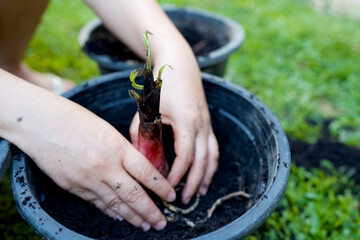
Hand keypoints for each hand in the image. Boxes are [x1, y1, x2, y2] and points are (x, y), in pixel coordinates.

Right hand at [0, 81, 174, 230]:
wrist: (40, 123)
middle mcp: (105, 167)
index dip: (161, 187)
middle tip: (162, 222)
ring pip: (116, 204)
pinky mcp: (73, 187)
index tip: (171, 197)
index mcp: (117, 148)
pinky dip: (110, 211)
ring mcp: (88, 180)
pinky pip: (96, 203)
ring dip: (132, 217)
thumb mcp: (106, 131)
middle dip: (151, 211)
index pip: (146, 173)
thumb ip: (121, 151)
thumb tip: (134, 170)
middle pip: (134, 195)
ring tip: (145, 225)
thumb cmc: (75, 119)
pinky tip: (119, 217)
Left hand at [130, 41, 218, 203]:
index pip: (185, 155)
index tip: (166, 188)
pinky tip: (206, 175)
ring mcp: (207, 124)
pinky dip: (211, 165)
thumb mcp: (147, 108)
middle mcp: (201, 124)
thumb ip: (142, 132)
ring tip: (198, 194)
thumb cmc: (161, 85)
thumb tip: (138, 157)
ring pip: (212, 157)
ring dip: (206, 177)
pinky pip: (214, 149)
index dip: (177, 174)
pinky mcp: (208, 124)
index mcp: (185, 120)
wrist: (180, 65)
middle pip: (202, 161)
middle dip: (193, 183)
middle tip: (182, 200)